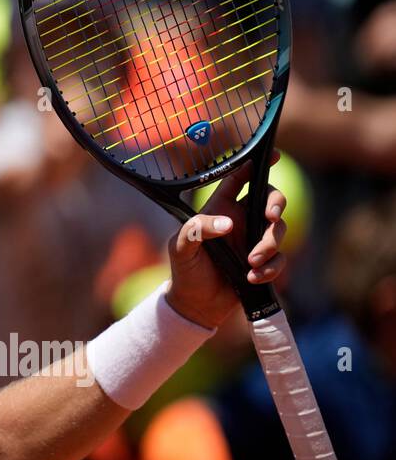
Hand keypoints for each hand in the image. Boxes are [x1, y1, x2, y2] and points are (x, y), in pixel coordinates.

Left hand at [165, 153, 287, 328]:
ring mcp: (254, 240)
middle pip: (270, 199)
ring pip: (278, 230)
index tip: (274, 154)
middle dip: (276, 203)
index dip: (256, 163)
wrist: (196, 304)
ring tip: (251, 264)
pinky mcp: (265, 262)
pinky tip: (252, 278)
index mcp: (219, 208)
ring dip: (269, 245)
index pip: (240, 178)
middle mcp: (240, 220)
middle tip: (270, 217)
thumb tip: (228, 224)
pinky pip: (279, 259)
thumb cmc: (185, 270)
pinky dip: (270, 269)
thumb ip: (197, 230)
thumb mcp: (180, 247)